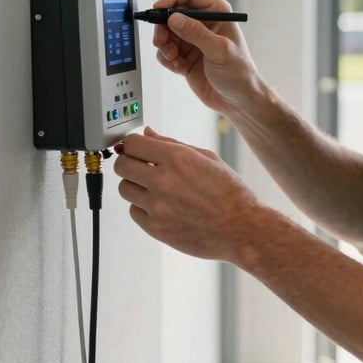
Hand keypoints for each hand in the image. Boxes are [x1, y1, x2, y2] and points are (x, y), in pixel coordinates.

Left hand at [114, 126, 259, 260]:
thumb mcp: (207, 158)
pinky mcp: (156, 229)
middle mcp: (164, 182)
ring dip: (136, 185)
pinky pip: (134, 211)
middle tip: (141, 166)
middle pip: (121, 166)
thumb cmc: (230, 193)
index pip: (132, 144)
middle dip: (129, 162)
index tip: (137, 148)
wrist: (242, 229)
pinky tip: (162, 205)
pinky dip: (142, 207)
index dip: (133, 144)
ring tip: (155, 187)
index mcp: (178, 159)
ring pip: (124, 189)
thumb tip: (148, 133)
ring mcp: (158, 207)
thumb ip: (173, 144)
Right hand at [150, 0, 259, 115]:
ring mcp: (193, 40)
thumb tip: (174, 18)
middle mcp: (203, 24)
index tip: (158, 9)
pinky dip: (168, 60)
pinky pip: (166, 51)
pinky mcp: (185, 56)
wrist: (239, 100)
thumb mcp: (219, 50)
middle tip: (161, 41)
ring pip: (166, 34)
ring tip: (174, 59)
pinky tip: (180, 68)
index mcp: (217, 13)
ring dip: (165, 46)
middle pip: (171, 14)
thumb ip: (196, 33)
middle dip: (163, 27)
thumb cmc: (240, 73)